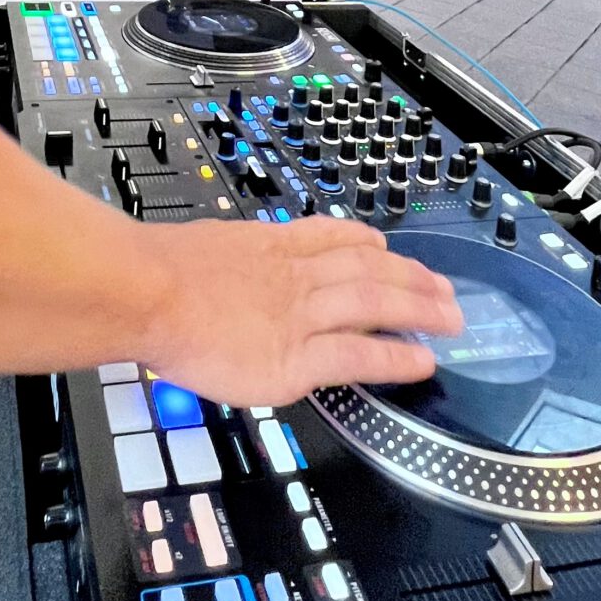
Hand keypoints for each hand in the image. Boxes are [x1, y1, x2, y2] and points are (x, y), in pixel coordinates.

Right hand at [137, 216, 462, 407]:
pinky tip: (422, 362)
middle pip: (370, 270)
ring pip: (376, 304)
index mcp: (272, 247)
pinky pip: (359, 355)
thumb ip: (229, 262)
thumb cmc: (160, 273)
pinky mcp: (296, 359)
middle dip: (413, 279)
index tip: (386, 247)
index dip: (367, 243)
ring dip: (420, 310)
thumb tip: (226, 272)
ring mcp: (301, 316)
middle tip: (446, 290)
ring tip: (451, 318)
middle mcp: (297, 277)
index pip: (333, 238)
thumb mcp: (206, 246)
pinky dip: (395, 357)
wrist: (149, 293)